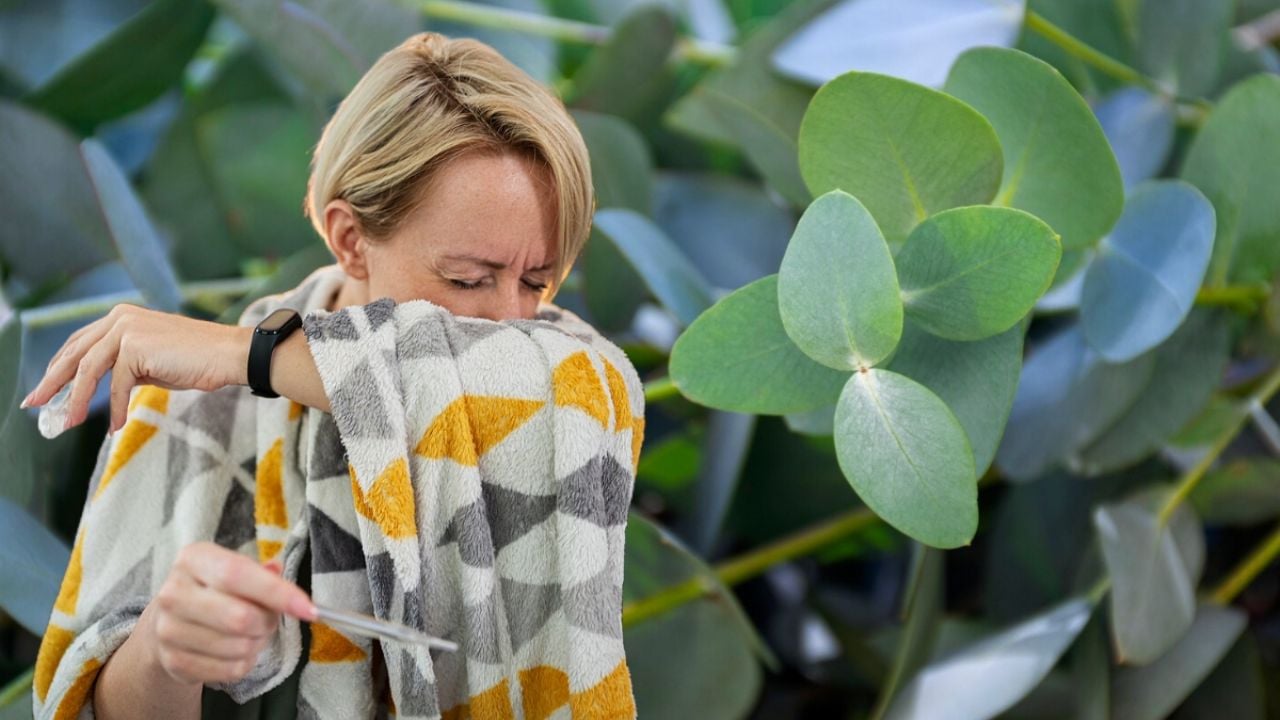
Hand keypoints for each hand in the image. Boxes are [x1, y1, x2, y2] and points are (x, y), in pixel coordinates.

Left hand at [18, 303, 252, 433]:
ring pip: (89, 369)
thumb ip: (125, 368)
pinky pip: (116, 384)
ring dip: (76, 400)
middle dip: (53, 382)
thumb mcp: (152, 363)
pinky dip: (113, 408)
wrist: (229, 355)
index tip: (46, 388)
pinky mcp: (135, 347)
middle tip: (34, 403)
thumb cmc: (198, 361)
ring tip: (67, 423)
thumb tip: (102, 387)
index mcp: (123, 317)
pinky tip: (114, 425)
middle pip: (75, 353)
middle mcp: (120, 318)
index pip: (81, 342)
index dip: (59, 366)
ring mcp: (127, 329)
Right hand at [143, 542, 316, 685]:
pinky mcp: (172, 661)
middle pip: (240, 617)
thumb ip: (261, 572)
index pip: (238, 574)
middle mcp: (173, 592)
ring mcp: (168, 630)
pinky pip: (229, 670)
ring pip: (238, 647)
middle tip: (269, 619)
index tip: (309, 609)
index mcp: (193, 559)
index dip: (277, 593)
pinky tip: (236, 651)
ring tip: (250, 633)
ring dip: (257, 643)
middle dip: (268, 622)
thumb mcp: (234, 570)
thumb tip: (278, 571)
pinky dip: (244, 663)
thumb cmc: (213, 590)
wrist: (168, 622)